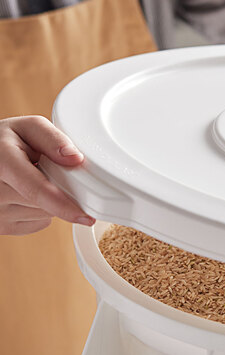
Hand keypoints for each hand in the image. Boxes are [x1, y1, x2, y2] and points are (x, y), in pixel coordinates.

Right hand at [0, 116, 94, 234]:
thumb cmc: (6, 141)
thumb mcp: (27, 128)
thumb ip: (53, 139)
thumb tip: (76, 159)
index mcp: (1, 162)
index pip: (36, 190)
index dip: (64, 205)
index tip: (85, 216)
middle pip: (47, 203)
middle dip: (58, 189)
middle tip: (45, 170)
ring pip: (45, 215)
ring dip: (50, 200)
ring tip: (31, 179)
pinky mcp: (0, 227)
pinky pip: (37, 223)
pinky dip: (40, 210)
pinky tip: (26, 193)